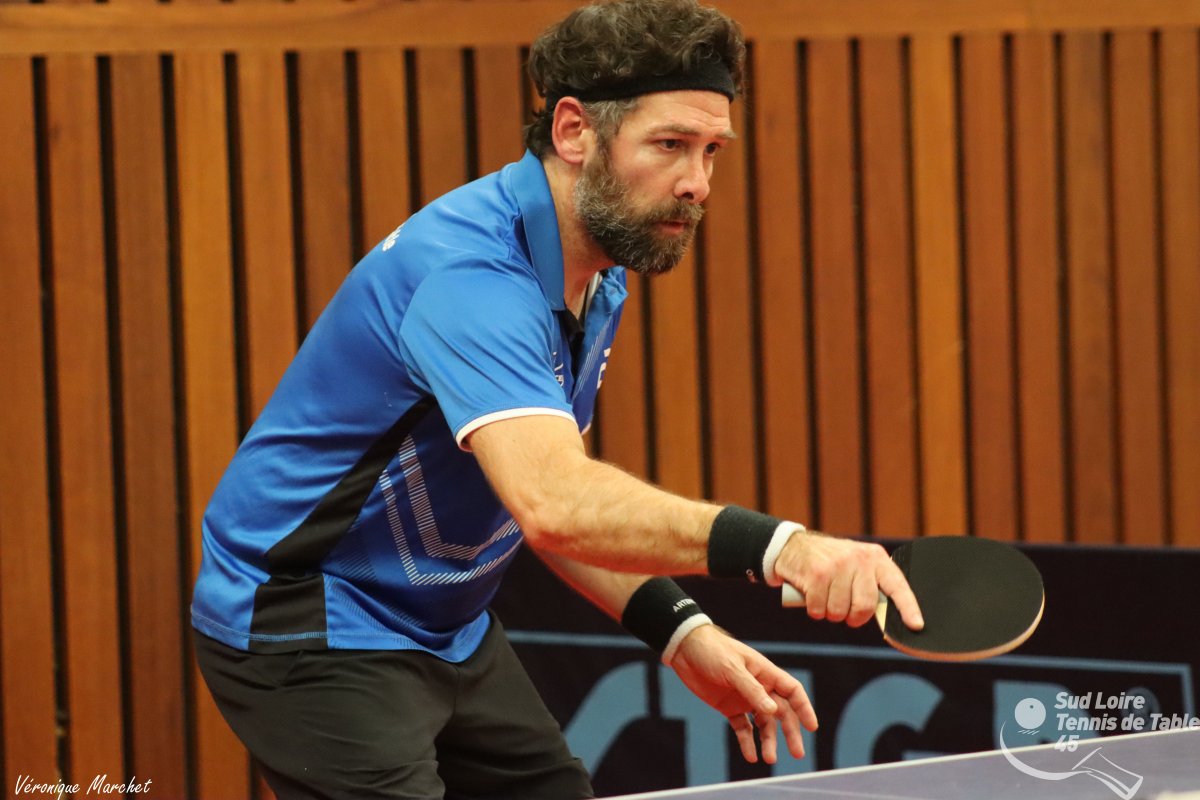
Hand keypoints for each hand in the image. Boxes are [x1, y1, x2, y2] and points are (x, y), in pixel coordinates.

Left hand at [668, 625, 817, 763]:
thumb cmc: (712, 650)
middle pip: (782, 712)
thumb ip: (752, 690)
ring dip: (768, 741)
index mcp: (765, 673)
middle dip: (790, 732)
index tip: (812, 727)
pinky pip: (743, 727)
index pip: (792, 691)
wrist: (684, 649)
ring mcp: (744, 698)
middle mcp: (759, 687)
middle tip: (797, 753)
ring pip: (764, 723)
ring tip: (769, 759)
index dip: (804, 708)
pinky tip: (750, 755)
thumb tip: (773, 711)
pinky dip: (747, 741)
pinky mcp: (729, 707)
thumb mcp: (732, 668)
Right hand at [774, 530, 923, 629]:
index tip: (916, 625)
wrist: (793, 545)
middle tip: (845, 612)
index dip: (908, 607)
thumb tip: (887, 614)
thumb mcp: (856, 564)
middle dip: (854, 617)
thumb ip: (871, 583)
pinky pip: (819, 609)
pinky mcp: (817, 574)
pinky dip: (814, 610)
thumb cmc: (829, 562)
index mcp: (874, 557)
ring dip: (830, 613)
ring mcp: (838, 565)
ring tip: (825, 598)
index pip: (896, 585)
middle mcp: (859, 559)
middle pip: (865, 606)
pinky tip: (811, 596)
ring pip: (840, 611)